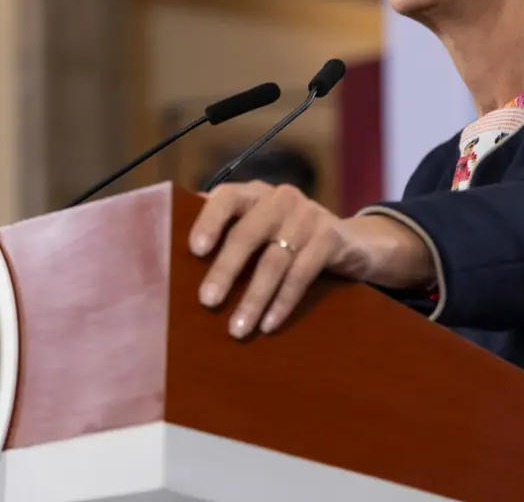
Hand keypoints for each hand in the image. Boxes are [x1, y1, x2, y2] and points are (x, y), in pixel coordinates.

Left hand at [189, 181, 434, 337]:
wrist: (352, 243)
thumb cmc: (287, 240)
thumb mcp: (259, 230)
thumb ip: (226, 233)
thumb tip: (171, 249)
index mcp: (255, 194)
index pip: (227, 197)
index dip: (210, 221)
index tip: (195, 250)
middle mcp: (281, 198)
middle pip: (248, 234)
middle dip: (226, 270)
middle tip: (207, 302)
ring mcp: (309, 215)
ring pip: (275, 260)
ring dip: (254, 297)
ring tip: (237, 329)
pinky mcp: (331, 237)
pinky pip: (302, 273)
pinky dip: (283, 302)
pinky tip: (269, 324)